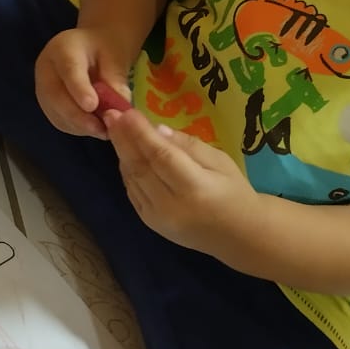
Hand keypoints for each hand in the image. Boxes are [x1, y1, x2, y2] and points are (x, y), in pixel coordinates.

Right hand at [34, 27, 131, 140]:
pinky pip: (60, 121)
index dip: (79, 89)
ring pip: (56, 112)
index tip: (92, 105)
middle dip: (78, 116)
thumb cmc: (105, 48)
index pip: (68, 69)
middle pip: (55, 95)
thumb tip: (119, 108)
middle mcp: (46, 69)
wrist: (93, 48)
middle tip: (100, 128)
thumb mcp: (115, 56)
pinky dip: (78, 128)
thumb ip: (115, 79)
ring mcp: (43, 89)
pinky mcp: (48, 106)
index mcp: (62, 48)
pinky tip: (96, 128)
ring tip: (104, 130)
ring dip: (80, 125)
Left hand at [104, 109, 256, 257]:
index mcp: (194, 188)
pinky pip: (133, 192)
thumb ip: (189, 146)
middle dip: (123, 139)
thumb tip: (158, 130)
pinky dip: (127, 171)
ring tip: (114, 129)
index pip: (161, 156)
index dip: (141, 133)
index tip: (127, 112)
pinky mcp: (150, 223)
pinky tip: (124, 153)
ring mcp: (157, 218)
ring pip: (132, 179)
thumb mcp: (220, 160)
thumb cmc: (235, 192)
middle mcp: (171, 205)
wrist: (239, 236)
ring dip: (121, 153)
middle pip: (140, 167)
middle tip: (110, 115)